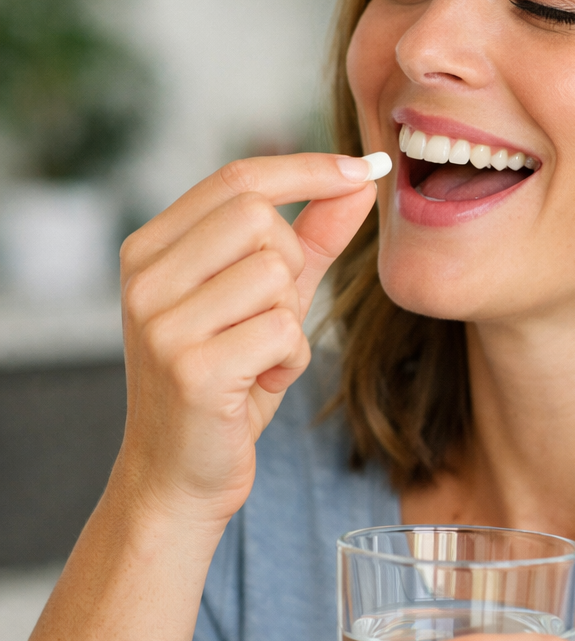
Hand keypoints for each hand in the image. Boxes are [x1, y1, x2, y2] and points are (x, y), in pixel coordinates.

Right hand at [116, 152, 386, 527]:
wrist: (180, 473)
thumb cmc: (228, 378)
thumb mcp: (269, 297)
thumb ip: (312, 237)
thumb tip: (360, 181)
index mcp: (151, 249)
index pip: (237, 180)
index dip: (307, 168)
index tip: (364, 167)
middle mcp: (145, 278)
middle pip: (259, 219)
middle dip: (291, 264)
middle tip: (270, 314)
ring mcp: (161, 324)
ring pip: (275, 275)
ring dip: (289, 321)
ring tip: (259, 357)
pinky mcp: (191, 370)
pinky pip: (283, 331)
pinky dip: (291, 359)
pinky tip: (260, 384)